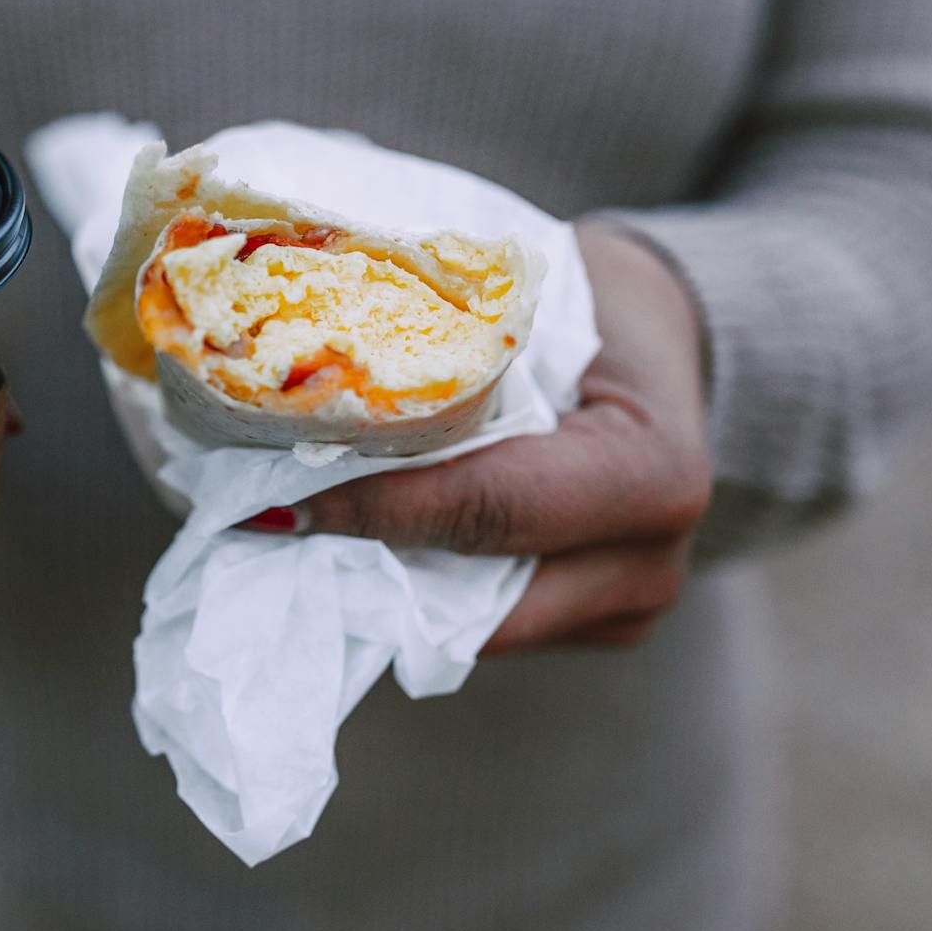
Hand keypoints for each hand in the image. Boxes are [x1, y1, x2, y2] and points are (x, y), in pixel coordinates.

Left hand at [251, 224, 711, 652]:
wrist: (671, 339)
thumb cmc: (599, 304)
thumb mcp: (539, 306)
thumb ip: (449, 353)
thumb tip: (306, 381)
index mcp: (651, 474)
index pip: (487, 509)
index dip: (377, 507)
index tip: (278, 500)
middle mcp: (650, 562)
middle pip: (473, 592)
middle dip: (362, 561)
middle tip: (261, 525)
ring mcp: (628, 607)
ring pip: (471, 625)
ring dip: (380, 583)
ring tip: (293, 533)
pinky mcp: (599, 623)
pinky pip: (488, 621)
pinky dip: (419, 587)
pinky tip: (354, 546)